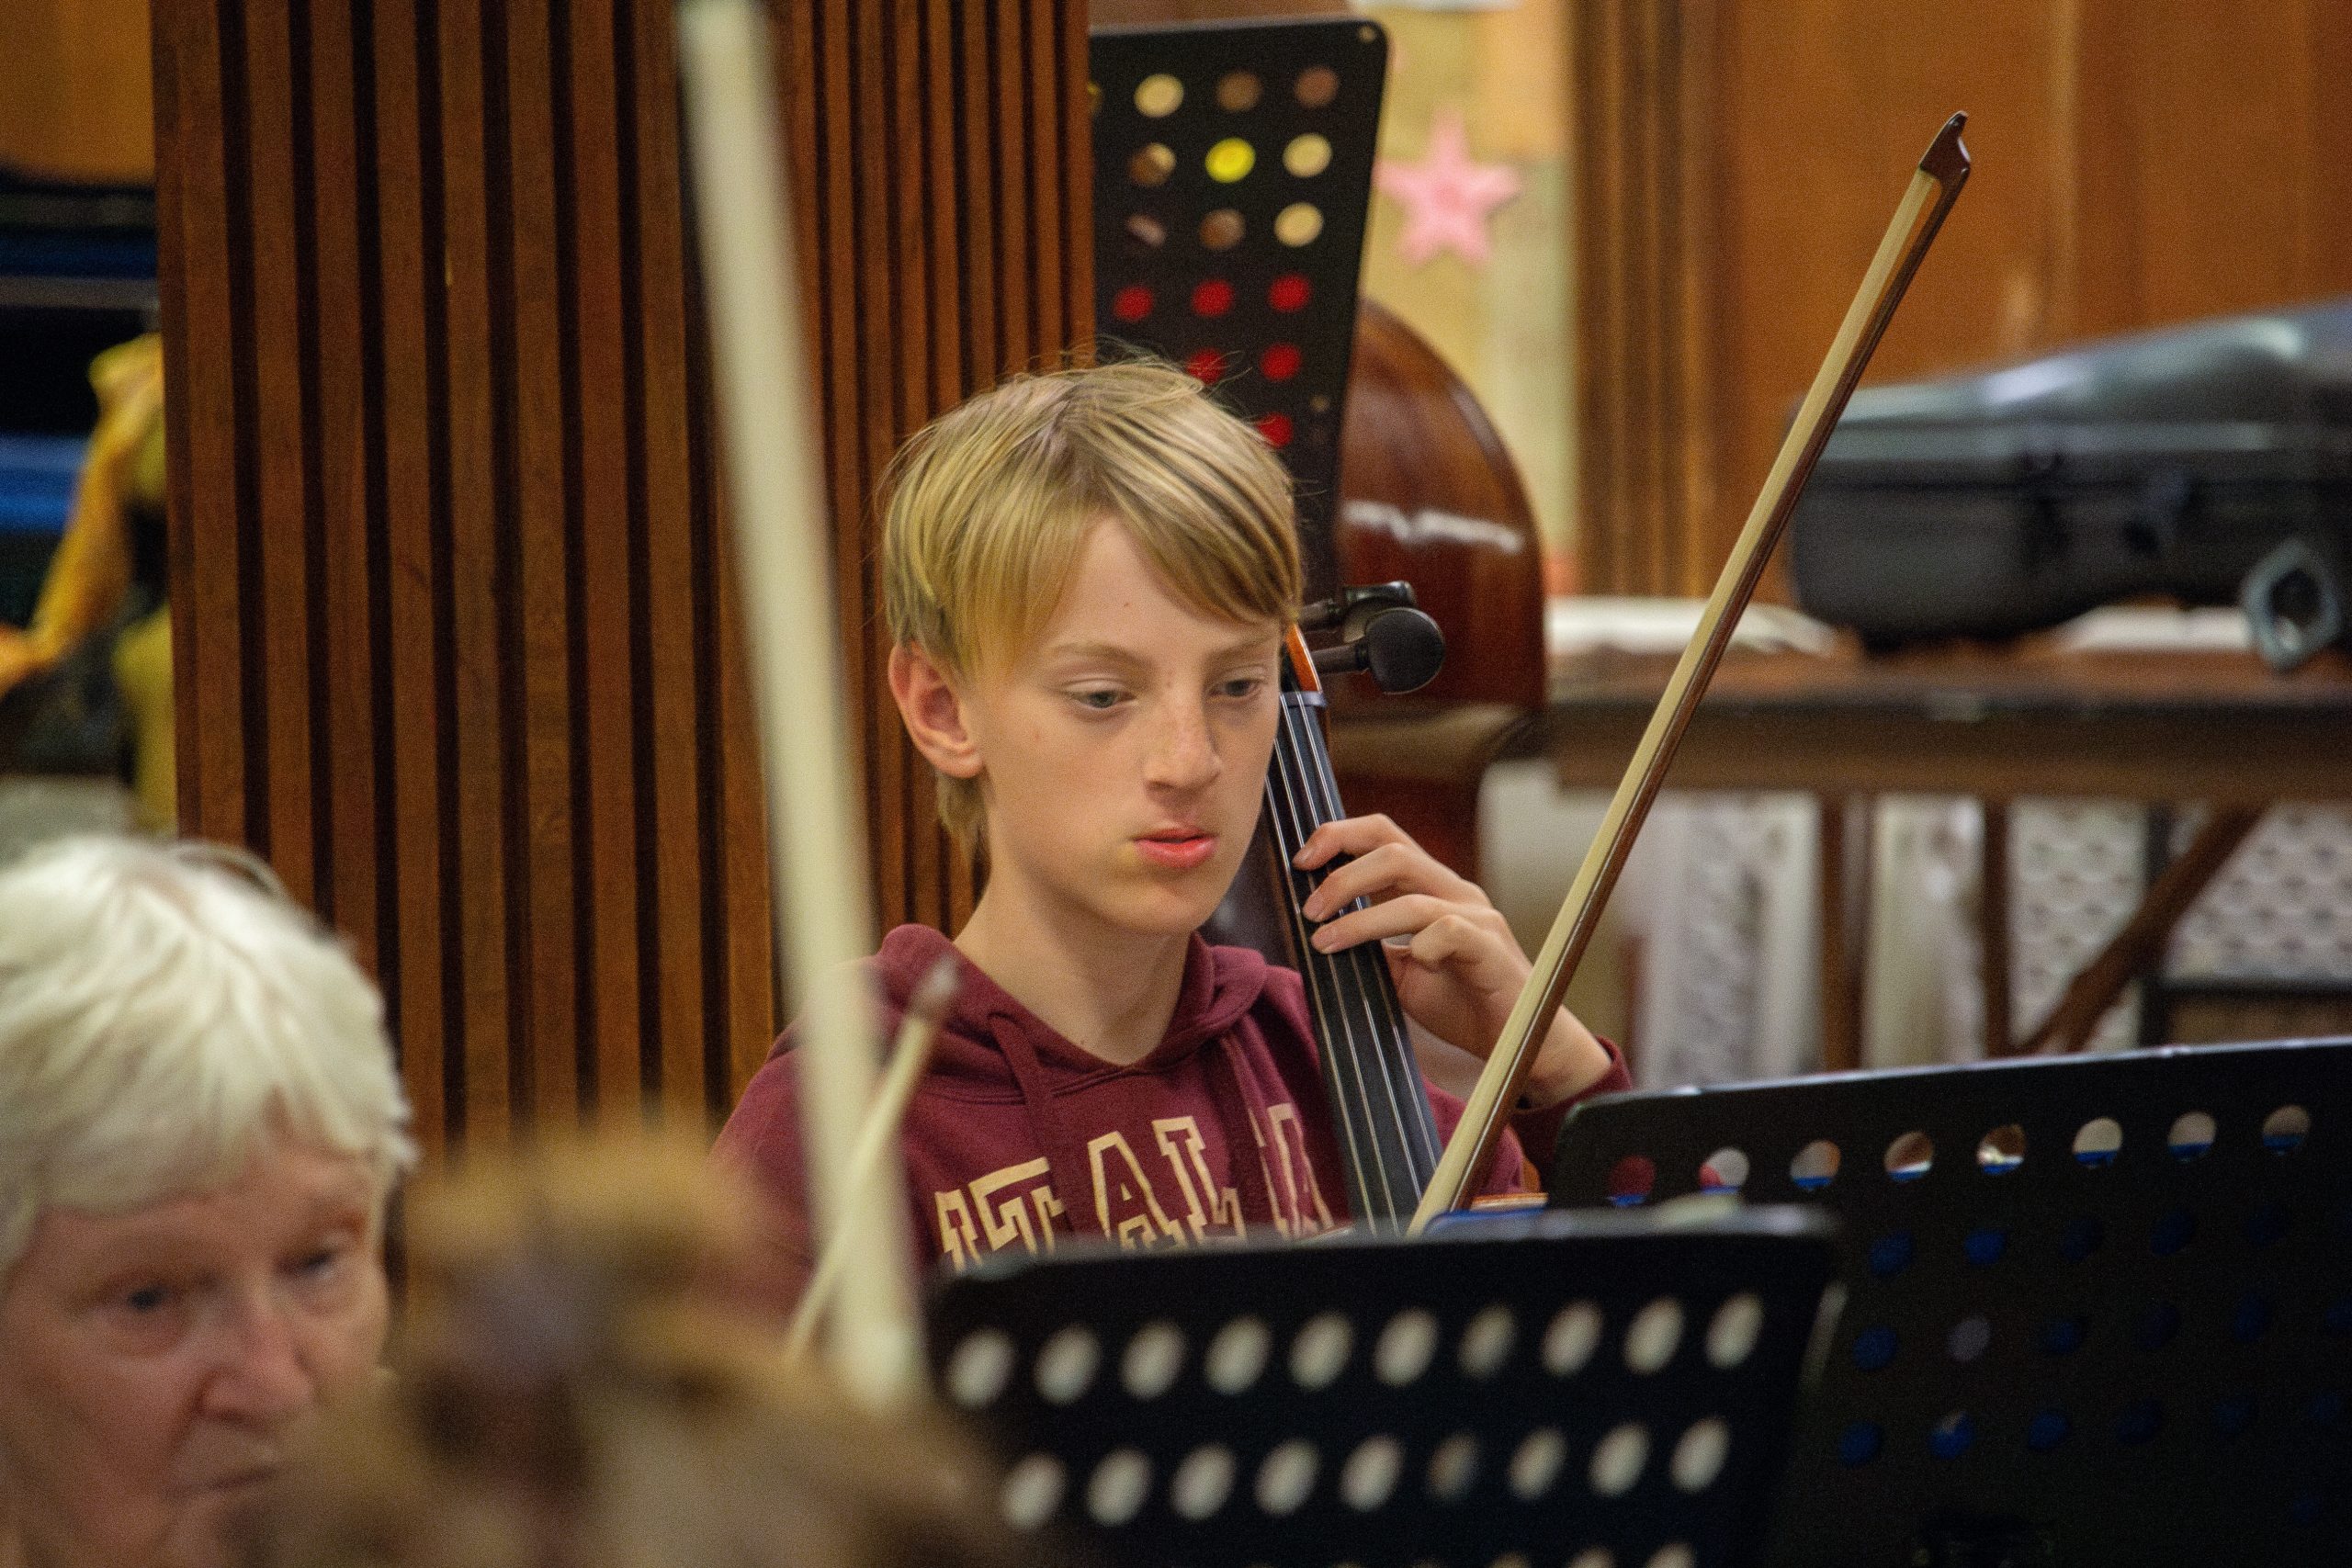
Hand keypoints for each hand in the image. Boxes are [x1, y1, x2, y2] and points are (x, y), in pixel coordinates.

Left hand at [1293, 814, 1612, 1106]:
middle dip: (1342, 875)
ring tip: (1326, 942)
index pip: (1385, 838)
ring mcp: (1476, 917)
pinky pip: (1447, 931)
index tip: (1301, 861)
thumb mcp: (1400, 973)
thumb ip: (1369, 946)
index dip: (1341, 836)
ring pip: (1412, 896)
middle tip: (1309, 910)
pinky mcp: (1490, 948)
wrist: (1518, 1044)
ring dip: (1360, 919)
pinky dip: (1419, 946)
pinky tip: (1411, 966)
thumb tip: (1318, 932)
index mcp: (1431, 888)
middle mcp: (1455, 892)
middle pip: (1393, 851)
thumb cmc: (1459, 1003)